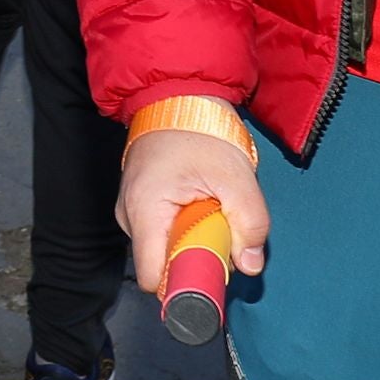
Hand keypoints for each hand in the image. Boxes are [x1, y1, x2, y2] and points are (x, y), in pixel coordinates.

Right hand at [114, 121, 269, 279]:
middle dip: (196, 257)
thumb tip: (251, 265)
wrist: (176, 98)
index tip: (214, 269)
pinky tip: (197, 203)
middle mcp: (129, 217)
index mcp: (146, 210)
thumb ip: (249, 222)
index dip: (186, 281)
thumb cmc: (200, 132)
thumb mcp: (235, 175)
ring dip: (193, 240)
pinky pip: (163, 234)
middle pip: (163, 265)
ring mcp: (130, 213)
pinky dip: (185, 228)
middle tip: (219, 224)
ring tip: (208, 206)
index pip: (155, 276)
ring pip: (165, 250)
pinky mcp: (139, 208)